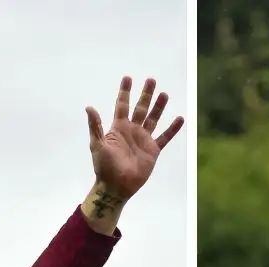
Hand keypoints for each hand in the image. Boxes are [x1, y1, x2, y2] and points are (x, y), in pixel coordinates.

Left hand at [88, 76, 183, 199]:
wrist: (116, 186)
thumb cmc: (104, 167)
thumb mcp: (97, 145)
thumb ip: (95, 126)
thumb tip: (89, 107)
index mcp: (118, 128)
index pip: (122, 105)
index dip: (125, 92)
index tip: (128, 78)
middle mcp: (132, 131)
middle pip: (140, 108)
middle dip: (145, 94)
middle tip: (151, 80)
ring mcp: (143, 140)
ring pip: (153, 119)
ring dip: (159, 107)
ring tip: (164, 94)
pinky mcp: (153, 150)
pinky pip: (165, 137)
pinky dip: (172, 129)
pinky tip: (180, 119)